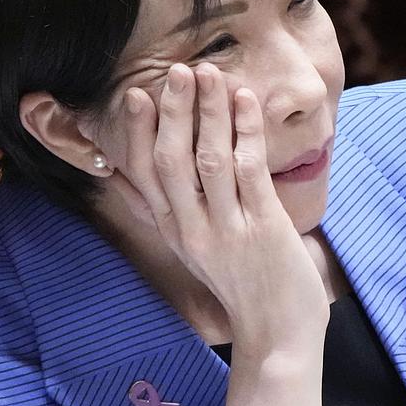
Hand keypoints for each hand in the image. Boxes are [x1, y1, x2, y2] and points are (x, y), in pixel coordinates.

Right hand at [110, 63, 328, 357]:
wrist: (278, 335)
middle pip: (172, 160)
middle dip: (173, 112)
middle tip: (176, 70)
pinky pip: (249, 169)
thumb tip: (128, 176)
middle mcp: (192, 228)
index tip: (136, 94)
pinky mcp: (262, 228)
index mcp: (172, 229)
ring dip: (208, 112)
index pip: (144, 174)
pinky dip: (246, 131)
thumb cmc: (240, 284)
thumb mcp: (192, 247)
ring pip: (209, 159)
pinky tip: (246, 100)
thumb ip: (166, 211)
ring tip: (208, 73)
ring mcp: (227, 228)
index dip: (138, 133)